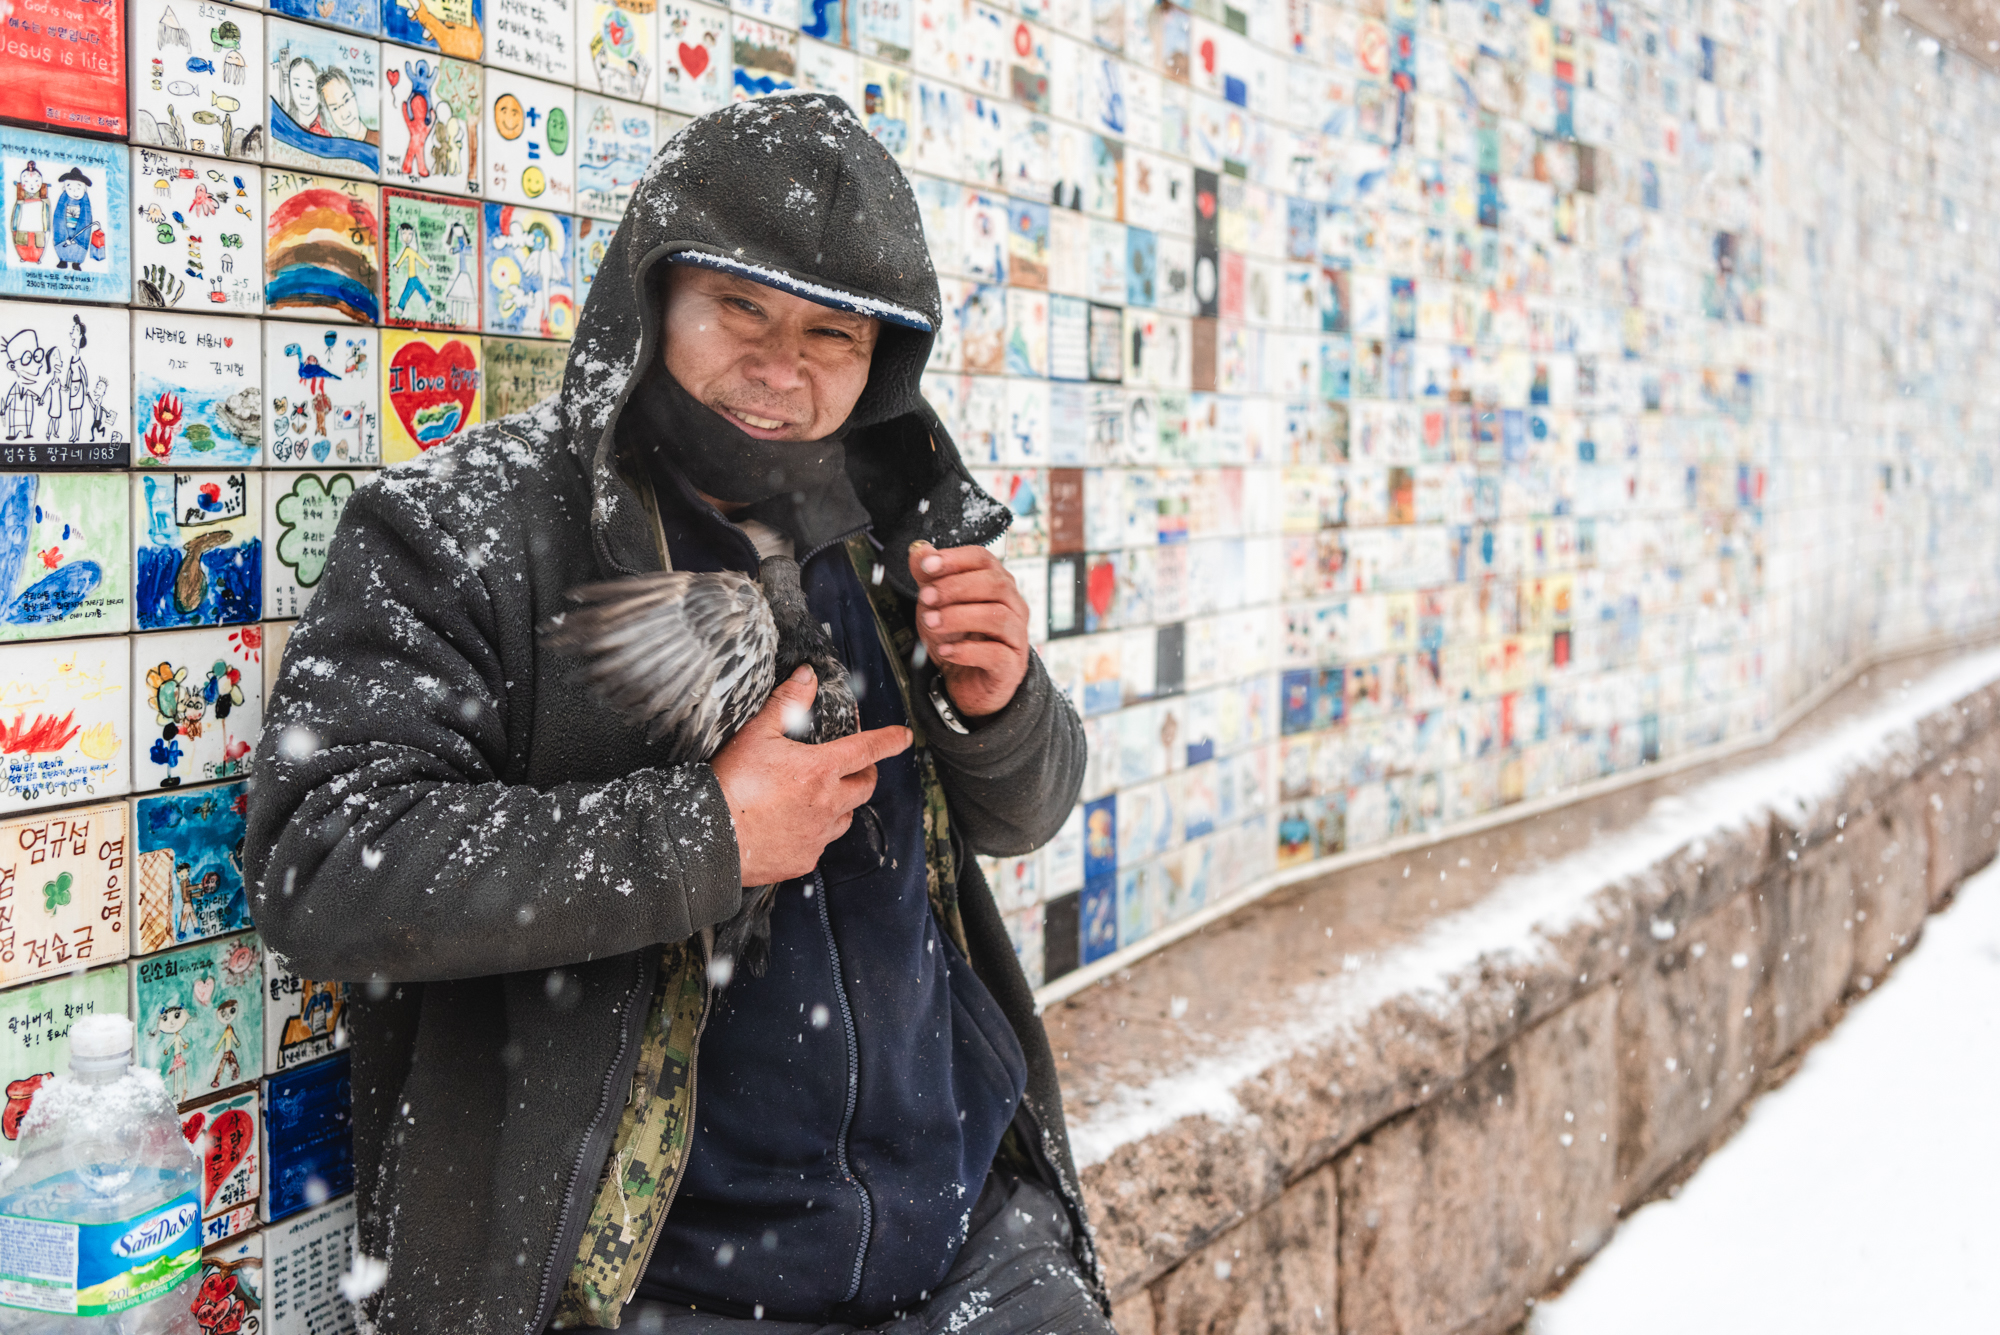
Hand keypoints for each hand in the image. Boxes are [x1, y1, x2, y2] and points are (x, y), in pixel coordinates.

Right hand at [710, 666, 912, 885]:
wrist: (708, 840)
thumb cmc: (729, 785)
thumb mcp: (755, 735)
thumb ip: (786, 705)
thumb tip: (806, 678)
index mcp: (820, 770)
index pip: (867, 749)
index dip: (889, 740)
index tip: (903, 737)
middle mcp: (827, 804)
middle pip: (865, 786)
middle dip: (867, 772)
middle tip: (858, 766)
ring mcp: (817, 835)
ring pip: (847, 817)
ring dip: (843, 803)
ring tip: (824, 794)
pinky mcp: (804, 859)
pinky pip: (821, 842)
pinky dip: (817, 830)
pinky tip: (797, 823)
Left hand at [908, 542, 1029, 718]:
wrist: (966, 682)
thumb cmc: (957, 637)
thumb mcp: (936, 604)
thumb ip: (928, 577)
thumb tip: (919, 550)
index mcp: (997, 584)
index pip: (984, 559)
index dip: (955, 559)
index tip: (927, 565)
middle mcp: (1013, 606)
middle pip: (995, 584)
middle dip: (955, 587)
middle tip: (926, 597)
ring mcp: (1016, 636)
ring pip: (997, 616)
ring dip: (958, 616)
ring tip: (931, 622)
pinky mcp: (1012, 665)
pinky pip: (996, 654)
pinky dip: (966, 651)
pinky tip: (945, 651)